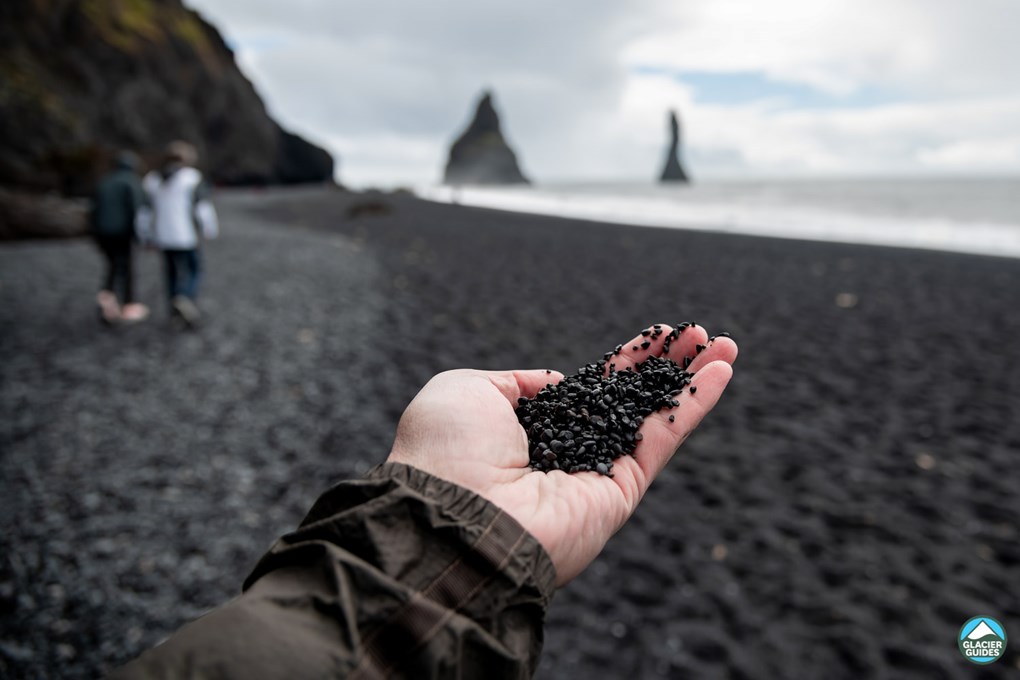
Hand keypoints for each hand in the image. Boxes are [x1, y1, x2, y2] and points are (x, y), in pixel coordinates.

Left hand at [387, 324, 737, 584]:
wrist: (451, 516)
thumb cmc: (446, 451)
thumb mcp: (465, 391)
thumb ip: (514, 381)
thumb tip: (556, 383)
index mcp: (528, 430)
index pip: (590, 388)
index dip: (626, 361)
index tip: (658, 335)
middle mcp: (566, 452)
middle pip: (631, 400)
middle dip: (667, 365)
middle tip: (701, 334)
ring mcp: (595, 474)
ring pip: (654, 418)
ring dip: (692, 381)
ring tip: (725, 344)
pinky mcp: (618, 494)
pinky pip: (662, 442)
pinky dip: (693, 408)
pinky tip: (719, 373)